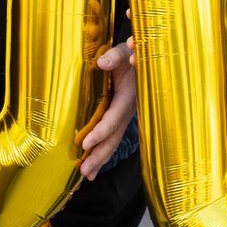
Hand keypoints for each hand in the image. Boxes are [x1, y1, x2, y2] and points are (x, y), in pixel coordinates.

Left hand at [80, 40, 135, 180]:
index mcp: (128, 97)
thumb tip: (102, 63)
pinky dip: (102, 152)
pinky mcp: (120, 118)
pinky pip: (112, 138)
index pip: (112, 119)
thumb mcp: (123, 51)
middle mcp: (128, 111)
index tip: (84, 144)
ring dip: (100, 158)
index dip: (99, 132)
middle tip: (84, 171)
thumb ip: (114, 56)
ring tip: (87, 175)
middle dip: (99, 155)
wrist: (142, 56)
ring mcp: (125, 116)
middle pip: (113, 137)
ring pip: (113, 141)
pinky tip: (93, 167)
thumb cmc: (130, 53)